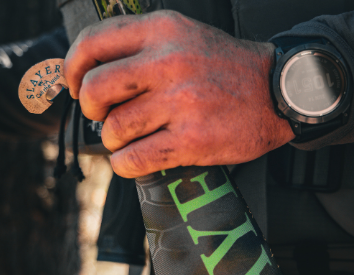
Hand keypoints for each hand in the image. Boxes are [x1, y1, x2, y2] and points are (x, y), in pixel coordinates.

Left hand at [64, 10, 293, 177]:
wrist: (282, 91)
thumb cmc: (222, 67)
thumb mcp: (181, 36)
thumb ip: (136, 47)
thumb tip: (81, 72)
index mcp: (162, 31)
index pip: (92, 44)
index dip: (72, 68)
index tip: (74, 84)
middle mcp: (169, 62)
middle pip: (93, 90)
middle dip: (90, 108)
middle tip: (104, 114)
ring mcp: (181, 102)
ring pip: (112, 129)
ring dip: (114, 139)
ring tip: (134, 135)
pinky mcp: (192, 140)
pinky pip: (132, 159)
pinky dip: (126, 164)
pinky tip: (138, 156)